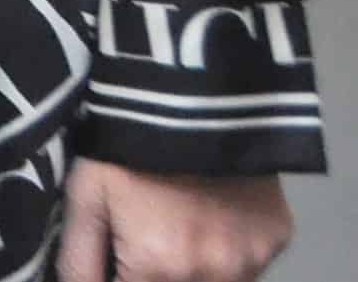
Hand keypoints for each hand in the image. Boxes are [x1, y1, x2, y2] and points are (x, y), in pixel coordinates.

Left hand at [58, 160, 290, 281]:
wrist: (196, 94)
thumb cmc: (127, 144)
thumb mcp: (85, 196)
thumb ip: (79, 260)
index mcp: (159, 268)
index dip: (122, 277)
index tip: (119, 259)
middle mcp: (213, 276)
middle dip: (155, 274)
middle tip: (148, 233)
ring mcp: (252, 260)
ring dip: (194, 271)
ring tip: (178, 224)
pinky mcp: (278, 240)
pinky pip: (248, 266)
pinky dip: (227, 255)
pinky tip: (211, 217)